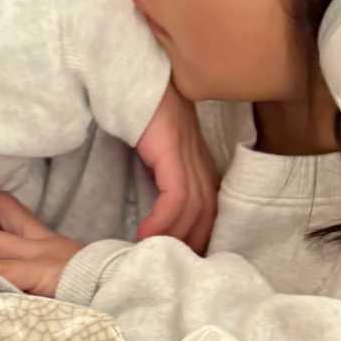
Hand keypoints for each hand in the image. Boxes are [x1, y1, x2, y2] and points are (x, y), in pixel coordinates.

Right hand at [135, 84, 217, 254]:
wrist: (129, 72)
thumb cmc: (136, 105)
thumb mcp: (154, 143)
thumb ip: (161, 167)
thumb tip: (154, 198)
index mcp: (197, 157)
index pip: (210, 205)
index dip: (200, 234)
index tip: (184, 256)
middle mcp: (199, 158)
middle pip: (208, 213)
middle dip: (192, 244)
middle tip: (172, 268)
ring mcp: (188, 154)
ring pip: (194, 210)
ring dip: (174, 238)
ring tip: (152, 256)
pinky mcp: (172, 152)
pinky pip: (176, 198)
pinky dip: (162, 222)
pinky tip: (144, 235)